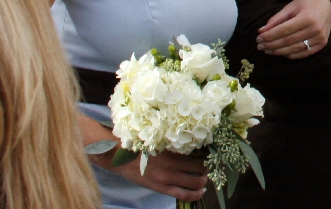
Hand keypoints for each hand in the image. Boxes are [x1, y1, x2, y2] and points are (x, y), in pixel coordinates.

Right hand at [80, 114, 206, 201]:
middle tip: (210, 164)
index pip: (198, 153)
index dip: (207, 153)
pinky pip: (184, 195)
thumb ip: (173, 138)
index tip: (211, 151)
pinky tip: (201, 191)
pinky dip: (196, 194)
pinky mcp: (161, 188)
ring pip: (195, 183)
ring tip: (206, 178)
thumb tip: (190, 135)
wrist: (119, 156)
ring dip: (204, 181)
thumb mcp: (157, 136)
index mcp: (171, 149)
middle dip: (208, 167)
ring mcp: (167, 178)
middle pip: (200, 169)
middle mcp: (172, 165)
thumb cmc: (139, 142)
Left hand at [256, 0, 330, 58]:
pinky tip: (281, 53)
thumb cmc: (305, 3)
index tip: (258, 38)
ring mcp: (320, 38)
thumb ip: (276, 19)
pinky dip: (291, 55)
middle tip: (260, 46)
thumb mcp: (290, 7)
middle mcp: (315, 29)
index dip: (269, 36)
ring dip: (279, 52)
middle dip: (272, 45)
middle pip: (288, 41)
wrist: (325, 3)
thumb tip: (261, 31)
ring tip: (267, 51)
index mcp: (307, 17)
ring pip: (295, 49)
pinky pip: (304, 53)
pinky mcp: (322, 44)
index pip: (283, 30)